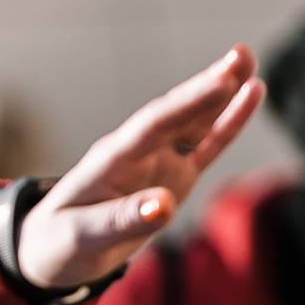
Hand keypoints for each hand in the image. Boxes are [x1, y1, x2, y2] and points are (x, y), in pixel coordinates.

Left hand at [18, 47, 263, 289]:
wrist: (54, 250)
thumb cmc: (62, 242)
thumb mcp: (84, 237)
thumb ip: (122, 220)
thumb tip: (165, 206)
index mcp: (110, 162)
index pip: (153, 126)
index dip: (187, 105)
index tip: (220, 83)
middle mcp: (136, 154)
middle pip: (176, 114)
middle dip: (208, 86)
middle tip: (242, 54)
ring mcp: (157, 163)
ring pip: (194, 122)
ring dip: (221, 94)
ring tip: (248, 61)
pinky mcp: (174, 177)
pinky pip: (205, 146)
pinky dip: (227, 123)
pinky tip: (250, 95)